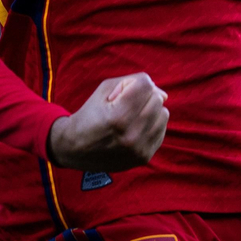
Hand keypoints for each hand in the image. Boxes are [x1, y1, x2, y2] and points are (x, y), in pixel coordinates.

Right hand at [47, 72, 168, 171]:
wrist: (76, 148)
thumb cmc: (90, 114)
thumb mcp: (104, 90)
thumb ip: (133, 82)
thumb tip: (164, 94)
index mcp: (118, 116)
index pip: (146, 85)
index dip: (135, 83)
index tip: (124, 91)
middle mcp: (131, 135)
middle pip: (157, 99)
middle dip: (145, 95)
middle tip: (128, 103)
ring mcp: (139, 148)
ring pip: (163, 114)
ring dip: (151, 110)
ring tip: (134, 115)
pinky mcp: (144, 157)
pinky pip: (161, 131)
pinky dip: (152, 125)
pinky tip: (137, 127)